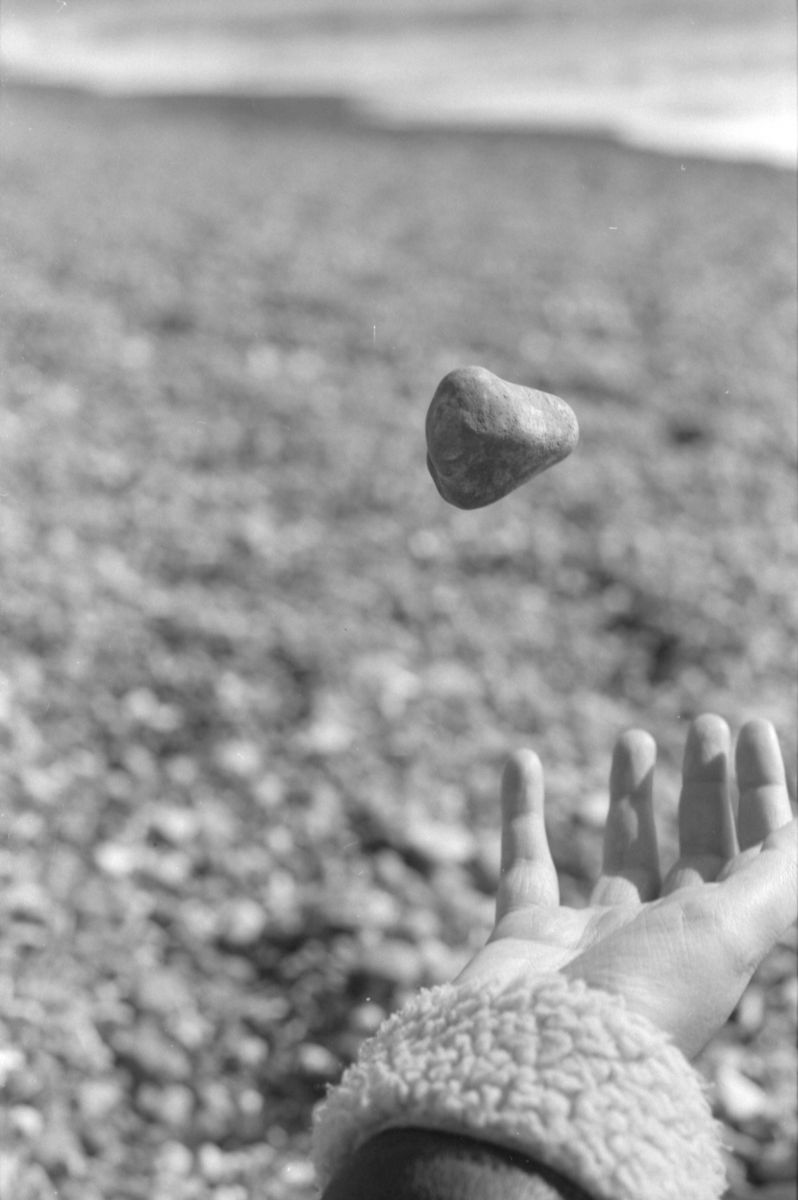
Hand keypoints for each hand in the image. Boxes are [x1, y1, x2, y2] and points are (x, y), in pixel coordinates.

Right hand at [457, 714, 796, 1058]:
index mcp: (719, 942)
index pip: (756, 857)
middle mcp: (662, 940)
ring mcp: (592, 938)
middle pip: (695, 849)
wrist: (538, 1063)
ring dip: (630, 795)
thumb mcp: (731, 929)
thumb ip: (778, 877)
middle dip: (705, 786)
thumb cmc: (644, 997)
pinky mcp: (527, 936)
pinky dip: (521, 809)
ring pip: (621, 853)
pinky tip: (524, 759)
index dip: (762, 792)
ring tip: (635, 737)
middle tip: (704, 724)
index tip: (751, 729)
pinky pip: (525, 860)